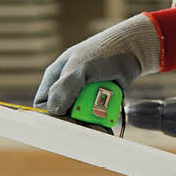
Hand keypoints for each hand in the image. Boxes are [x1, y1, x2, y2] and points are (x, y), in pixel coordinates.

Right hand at [34, 14, 160, 114]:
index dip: (52, 115)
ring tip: (102, 124)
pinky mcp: (97, 101)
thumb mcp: (80, 68)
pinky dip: (101, 121)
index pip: (42, 104)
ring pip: (80, 119)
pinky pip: (95, 118)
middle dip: (75, 122)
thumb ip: (65, 89)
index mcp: (55, 77)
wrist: (132, 50)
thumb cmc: (103, 53)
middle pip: (62, 115)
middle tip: (88, 125)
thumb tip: (54, 111)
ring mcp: (83, 95)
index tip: (67, 121)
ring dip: (90, 124)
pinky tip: (108, 121)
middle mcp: (66, 88)